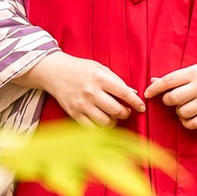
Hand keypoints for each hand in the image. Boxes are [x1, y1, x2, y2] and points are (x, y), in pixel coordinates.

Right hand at [21, 51, 144, 125]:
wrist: (55, 72)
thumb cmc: (80, 69)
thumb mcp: (100, 68)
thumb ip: (116, 80)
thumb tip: (132, 93)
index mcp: (100, 78)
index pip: (124, 93)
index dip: (136, 102)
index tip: (141, 107)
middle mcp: (91, 92)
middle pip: (116, 110)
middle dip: (125, 113)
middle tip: (126, 111)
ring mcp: (82, 104)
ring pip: (106, 121)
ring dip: (114, 121)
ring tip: (113, 116)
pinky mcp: (74, 114)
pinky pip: (92, 127)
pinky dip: (100, 127)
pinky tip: (102, 121)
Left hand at [146, 63, 196, 129]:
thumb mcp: (192, 70)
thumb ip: (174, 78)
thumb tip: (152, 82)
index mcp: (194, 73)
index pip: (169, 81)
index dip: (155, 88)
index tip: (147, 93)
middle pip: (173, 98)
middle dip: (168, 100)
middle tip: (172, 99)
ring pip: (182, 112)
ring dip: (178, 112)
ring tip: (183, 107)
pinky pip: (193, 123)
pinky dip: (186, 122)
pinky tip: (188, 117)